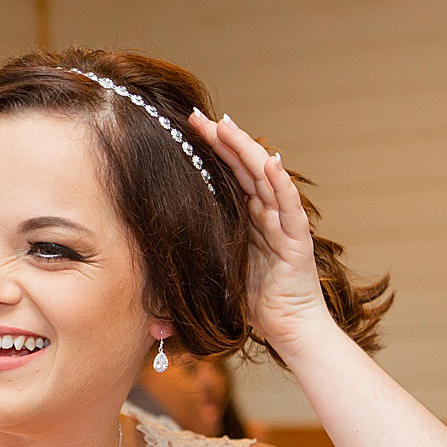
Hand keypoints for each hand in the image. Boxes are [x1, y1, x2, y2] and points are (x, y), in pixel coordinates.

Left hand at [190, 111, 333, 351]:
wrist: (287, 328)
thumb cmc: (250, 305)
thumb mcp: (212, 275)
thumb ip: (190, 263)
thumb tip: (149, 264)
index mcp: (246, 219)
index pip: (227, 177)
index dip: (209, 153)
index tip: (185, 130)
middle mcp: (266, 214)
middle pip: (243, 168)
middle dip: (222, 140)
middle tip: (197, 117)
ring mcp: (283, 223)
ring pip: (264, 177)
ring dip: (246, 150)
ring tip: (226, 125)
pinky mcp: (297, 239)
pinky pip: (289, 206)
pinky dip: (280, 182)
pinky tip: (270, 160)